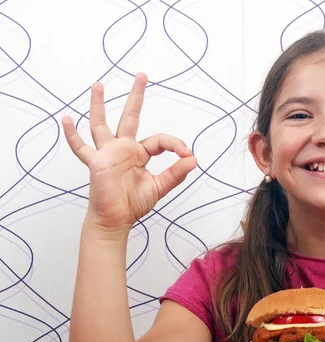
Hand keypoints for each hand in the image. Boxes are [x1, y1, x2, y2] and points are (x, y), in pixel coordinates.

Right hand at [62, 73, 196, 232]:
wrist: (115, 219)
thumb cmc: (133, 203)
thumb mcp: (159, 187)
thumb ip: (176, 174)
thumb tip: (193, 159)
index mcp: (140, 154)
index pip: (159, 141)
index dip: (175, 144)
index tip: (187, 153)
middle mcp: (123, 149)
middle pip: (130, 116)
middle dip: (136, 96)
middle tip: (142, 75)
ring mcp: (107, 153)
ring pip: (101, 124)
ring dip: (98, 105)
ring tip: (97, 85)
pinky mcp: (96, 162)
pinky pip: (81, 147)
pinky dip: (72, 135)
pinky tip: (66, 120)